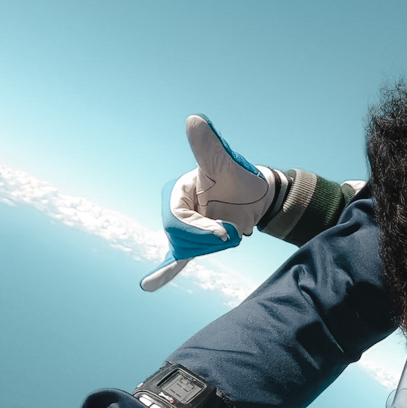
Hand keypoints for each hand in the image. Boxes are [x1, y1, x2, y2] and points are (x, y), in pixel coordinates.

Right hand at [143, 115, 278, 290]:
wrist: (257, 196)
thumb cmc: (240, 176)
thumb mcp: (225, 162)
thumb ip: (208, 146)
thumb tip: (195, 121)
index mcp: (178, 192)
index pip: (177, 220)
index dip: (198, 230)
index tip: (224, 232)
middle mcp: (177, 210)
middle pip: (181, 238)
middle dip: (208, 240)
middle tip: (232, 233)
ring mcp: (185, 227)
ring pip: (187, 250)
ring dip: (210, 248)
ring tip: (231, 233)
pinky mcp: (195, 241)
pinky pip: (176, 259)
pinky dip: (164, 272)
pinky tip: (148, 286)